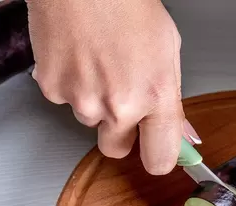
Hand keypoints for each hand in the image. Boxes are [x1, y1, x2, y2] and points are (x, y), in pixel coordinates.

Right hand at [26, 0, 199, 174]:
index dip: (157, 157)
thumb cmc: (127, 6)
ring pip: (90, 122)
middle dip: (120, 133)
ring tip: (101, 64)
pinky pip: (64, 101)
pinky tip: (81, 58)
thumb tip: (182, 133)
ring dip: (95, 103)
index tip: (155, 151)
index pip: (160, 159)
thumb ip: (171, 99)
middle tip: (122, 100)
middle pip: (116, 148)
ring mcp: (82, 100)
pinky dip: (72, 85)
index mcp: (156, 97)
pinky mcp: (53, 90)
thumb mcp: (169, 52)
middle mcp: (119, 106)